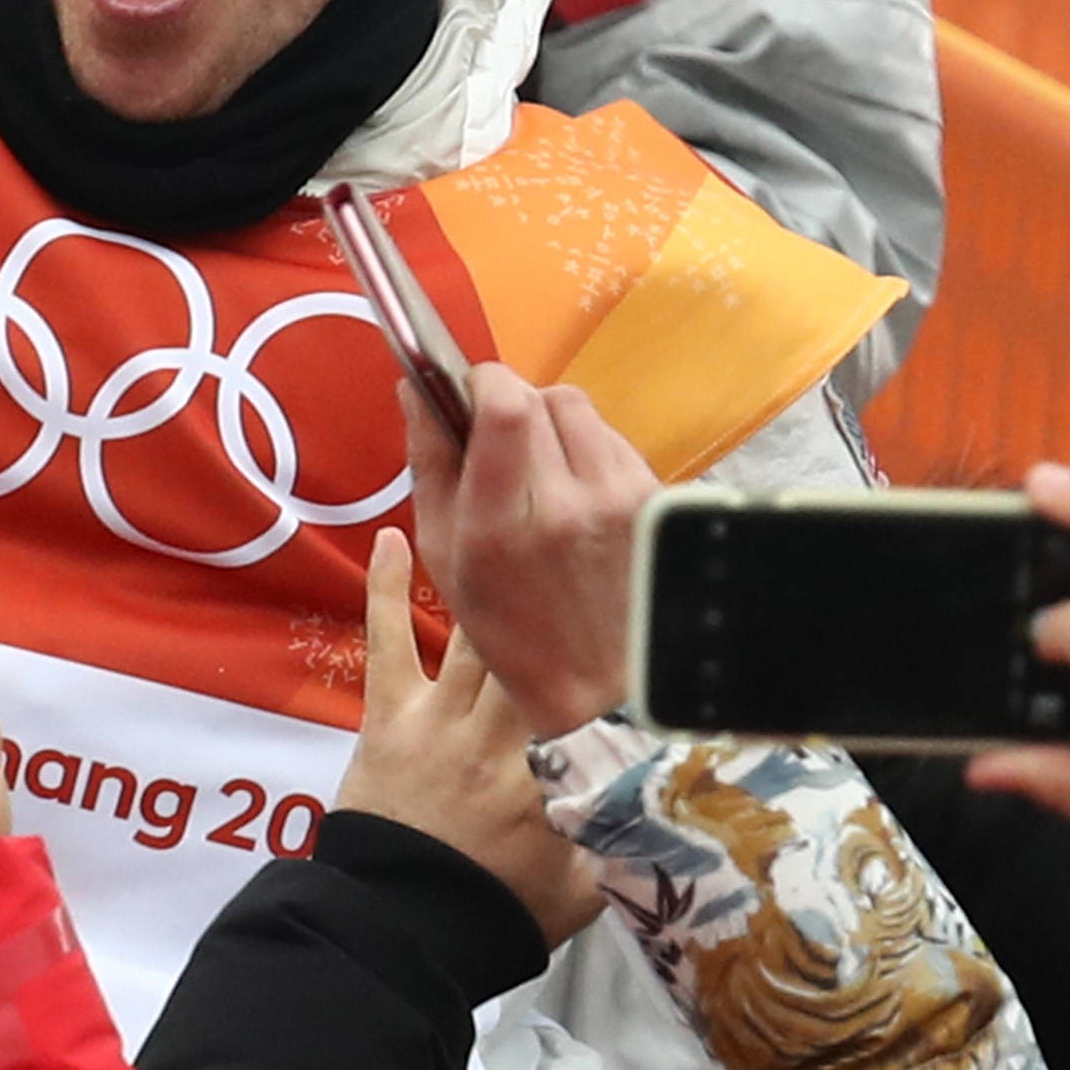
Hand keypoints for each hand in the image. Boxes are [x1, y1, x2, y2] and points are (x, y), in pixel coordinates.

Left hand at [336, 524, 605, 943]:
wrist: (404, 936)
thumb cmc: (501, 913)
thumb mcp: (592, 882)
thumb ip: (639, 832)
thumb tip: (696, 795)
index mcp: (559, 761)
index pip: (591, 676)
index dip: (612, 621)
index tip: (637, 567)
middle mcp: (503, 723)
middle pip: (535, 628)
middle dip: (555, 565)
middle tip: (571, 494)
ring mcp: (440, 715)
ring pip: (472, 620)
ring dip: (488, 557)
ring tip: (499, 483)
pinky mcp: (387, 719)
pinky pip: (389, 641)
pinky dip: (389, 588)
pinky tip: (395, 534)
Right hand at [399, 361, 654, 738]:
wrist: (602, 686)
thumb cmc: (513, 629)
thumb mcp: (446, 557)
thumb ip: (429, 465)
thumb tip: (415, 389)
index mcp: (505, 523)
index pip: (504, 403)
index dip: (482, 383)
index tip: (469, 396)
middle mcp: (570, 503)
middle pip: (540, 397)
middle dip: (512, 406)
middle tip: (500, 444)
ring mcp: (621, 499)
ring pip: (580, 410)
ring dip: (552, 425)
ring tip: (541, 475)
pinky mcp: (655, 499)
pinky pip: (612, 439)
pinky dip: (587, 451)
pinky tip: (577, 496)